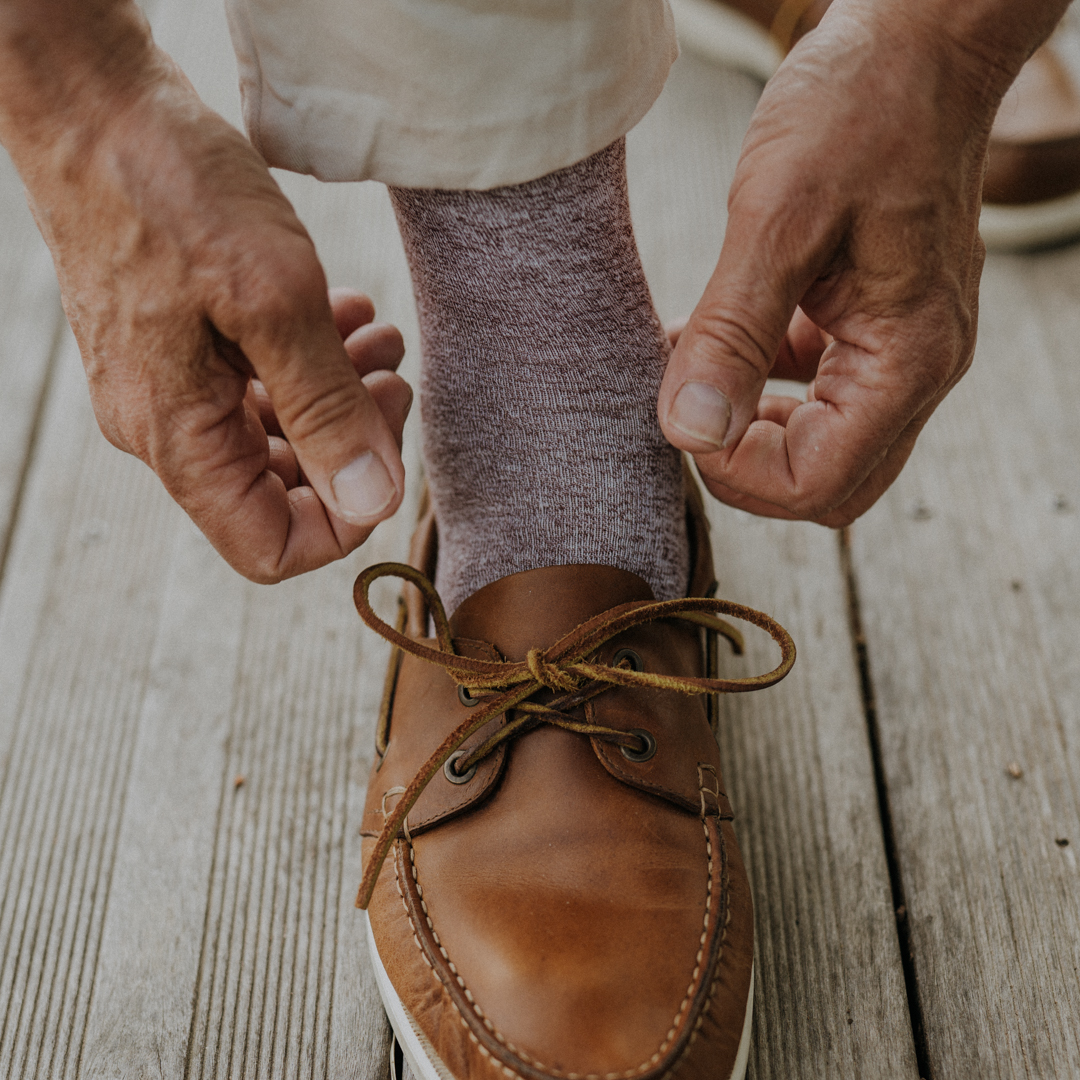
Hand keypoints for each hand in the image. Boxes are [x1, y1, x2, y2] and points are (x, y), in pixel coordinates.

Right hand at [2, 7, 407, 580]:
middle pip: (281, 490)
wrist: (95, 101)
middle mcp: (168, 427)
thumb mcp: (275, 301)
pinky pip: (257, 382)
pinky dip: (311, 362)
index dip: (342, 523)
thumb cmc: (171, 187)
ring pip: (277, 430)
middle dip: (354, 445)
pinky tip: (345, 317)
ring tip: (381, 340)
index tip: (388, 460)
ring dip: (341, 395)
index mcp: (180, 437)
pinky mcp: (180, 345)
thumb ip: (325, 411)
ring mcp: (170, 386)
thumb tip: (371, 501)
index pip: (269, 546)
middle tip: (394, 382)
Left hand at [658, 0, 1059, 525]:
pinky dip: (757, 388)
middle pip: (826, 486)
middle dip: (746, 466)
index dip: (736, 468)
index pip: (817, 483)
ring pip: (819, 448)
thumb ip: (732, 333)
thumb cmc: (862, 109)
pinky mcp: (870, 328)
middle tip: (686, 407)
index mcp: (908, 359)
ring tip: (693, 373)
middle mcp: (915, 370)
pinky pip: (812, 394)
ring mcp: (896, 352)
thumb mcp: (778, 220)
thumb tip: (690, 431)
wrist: (916, 43)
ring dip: (749, 431)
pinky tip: (711, 346)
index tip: (681, 415)